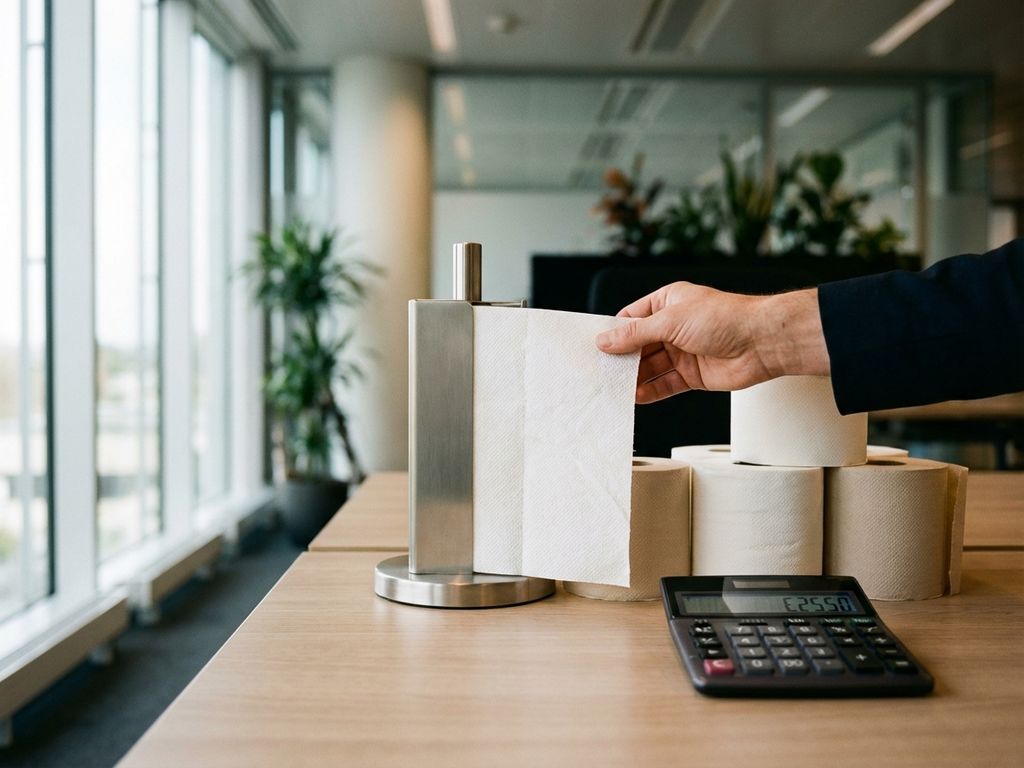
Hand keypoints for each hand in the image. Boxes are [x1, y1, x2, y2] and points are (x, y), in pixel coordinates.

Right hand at [595, 282, 829, 402]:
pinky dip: (650, 392)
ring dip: (633, 378)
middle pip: (638, 345)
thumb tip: (606, 341)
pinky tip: (635, 397)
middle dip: (621, 359)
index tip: (594, 347)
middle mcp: (674, 327)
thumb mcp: (671, 320)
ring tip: (613, 388)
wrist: (762, 342)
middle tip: (599, 372)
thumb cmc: (724, 318)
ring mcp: (683, 352)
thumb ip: (636, 334)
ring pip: (650, 367)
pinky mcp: (692, 375)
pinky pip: (665, 384)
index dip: (613, 333)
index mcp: (668, 302)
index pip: (631, 318)